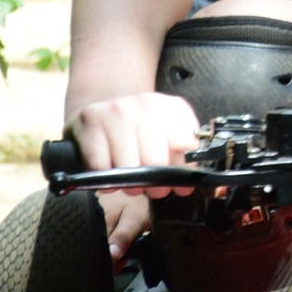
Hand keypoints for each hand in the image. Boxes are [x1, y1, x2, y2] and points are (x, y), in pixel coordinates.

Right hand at [65, 91, 200, 259]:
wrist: (102, 110)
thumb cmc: (139, 132)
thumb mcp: (167, 136)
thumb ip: (184, 159)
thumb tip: (200, 187)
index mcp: (173, 107)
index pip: (187, 145)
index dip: (183, 173)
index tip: (179, 185)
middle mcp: (147, 103)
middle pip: (156, 160)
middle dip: (155, 183)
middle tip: (151, 189)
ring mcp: (118, 108)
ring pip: (128, 164)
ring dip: (129, 183)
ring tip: (129, 183)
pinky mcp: (90, 118)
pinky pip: (100, 164)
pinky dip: (105, 179)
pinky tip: (108, 177)